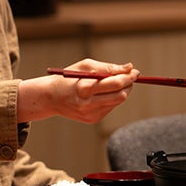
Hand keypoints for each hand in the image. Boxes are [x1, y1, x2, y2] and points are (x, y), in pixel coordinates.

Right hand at [17, 59, 138, 123]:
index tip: (134, 71)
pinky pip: (110, 107)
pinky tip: (101, 93)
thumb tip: (128, 68)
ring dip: (121, 91)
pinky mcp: (93, 119)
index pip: (115, 83)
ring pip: (118, 101)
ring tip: (115, 82)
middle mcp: (88, 104)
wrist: (51, 98)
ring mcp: (91, 114)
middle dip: (128, 84)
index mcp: (84, 88)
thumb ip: (108, 67)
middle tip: (130, 76)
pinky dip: (111, 98)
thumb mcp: (85, 66)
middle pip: (121, 95)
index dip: (128, 77)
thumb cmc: (69, 78)